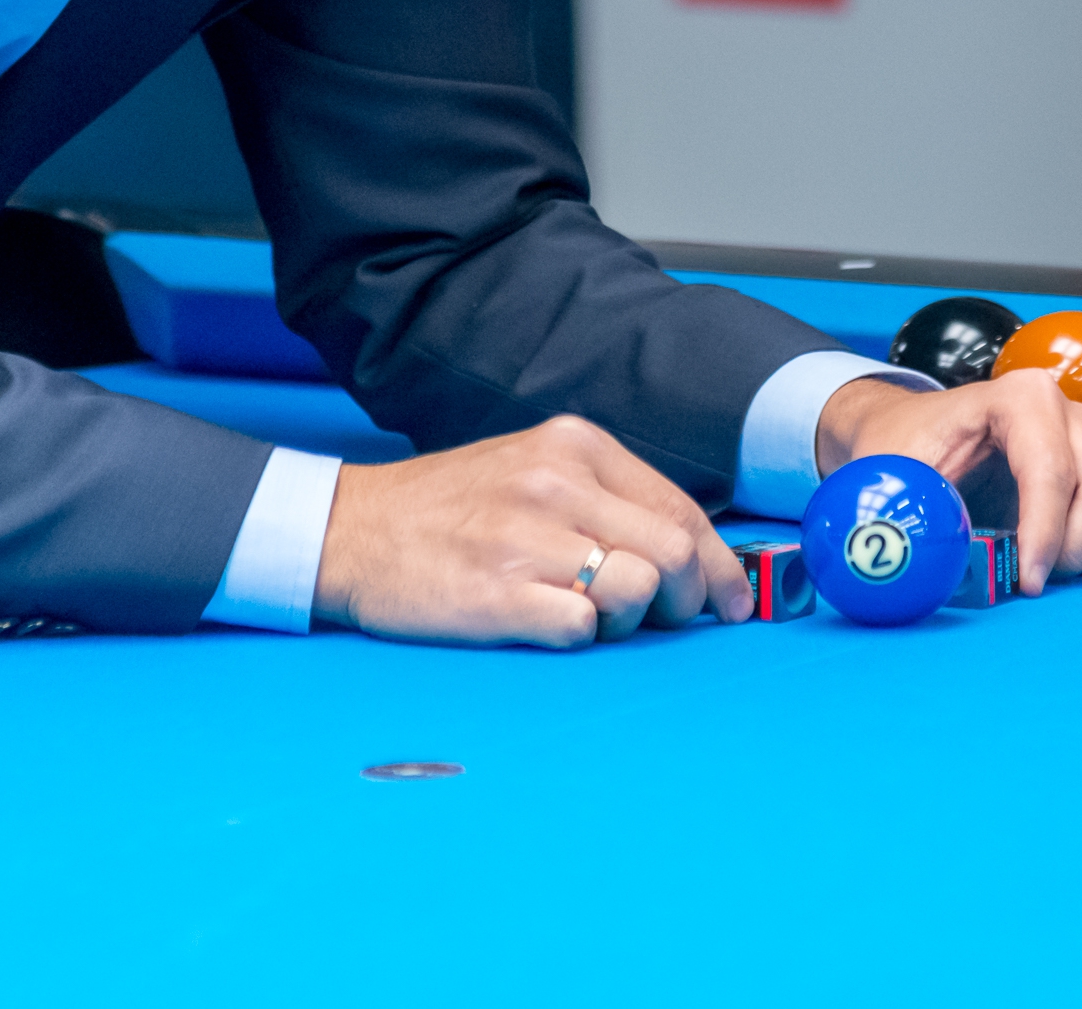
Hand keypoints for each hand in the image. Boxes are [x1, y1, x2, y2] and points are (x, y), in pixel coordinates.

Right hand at [311, 416, 755, 647]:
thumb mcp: (531, 469)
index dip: (719, 566)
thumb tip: (691, 558)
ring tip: (591, 616)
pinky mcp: (497, 595)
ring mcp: (525, 538)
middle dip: (686, 600)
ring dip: (628, 620)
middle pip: (674, 554)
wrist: (352, 530)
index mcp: (572, 445)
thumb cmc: (449, 509)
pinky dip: (579, 637)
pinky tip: (547, 623)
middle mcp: (555, 483)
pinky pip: (582, 630)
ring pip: (637, 591)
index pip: (681, 509)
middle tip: (663, 621)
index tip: (729, 602)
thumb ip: (606, 500)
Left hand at [816, 372, 1081, 593]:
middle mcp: (1070, 414)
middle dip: (1076, 549)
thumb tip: (921, 566)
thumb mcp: (889, 476)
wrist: (912, 436)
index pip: (1052, 470)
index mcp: (1017, 399)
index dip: (1045, 534)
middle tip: (1032, 575)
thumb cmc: (902, 452)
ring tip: (1052, 561)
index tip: (1028, 582)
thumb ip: (904, 515)